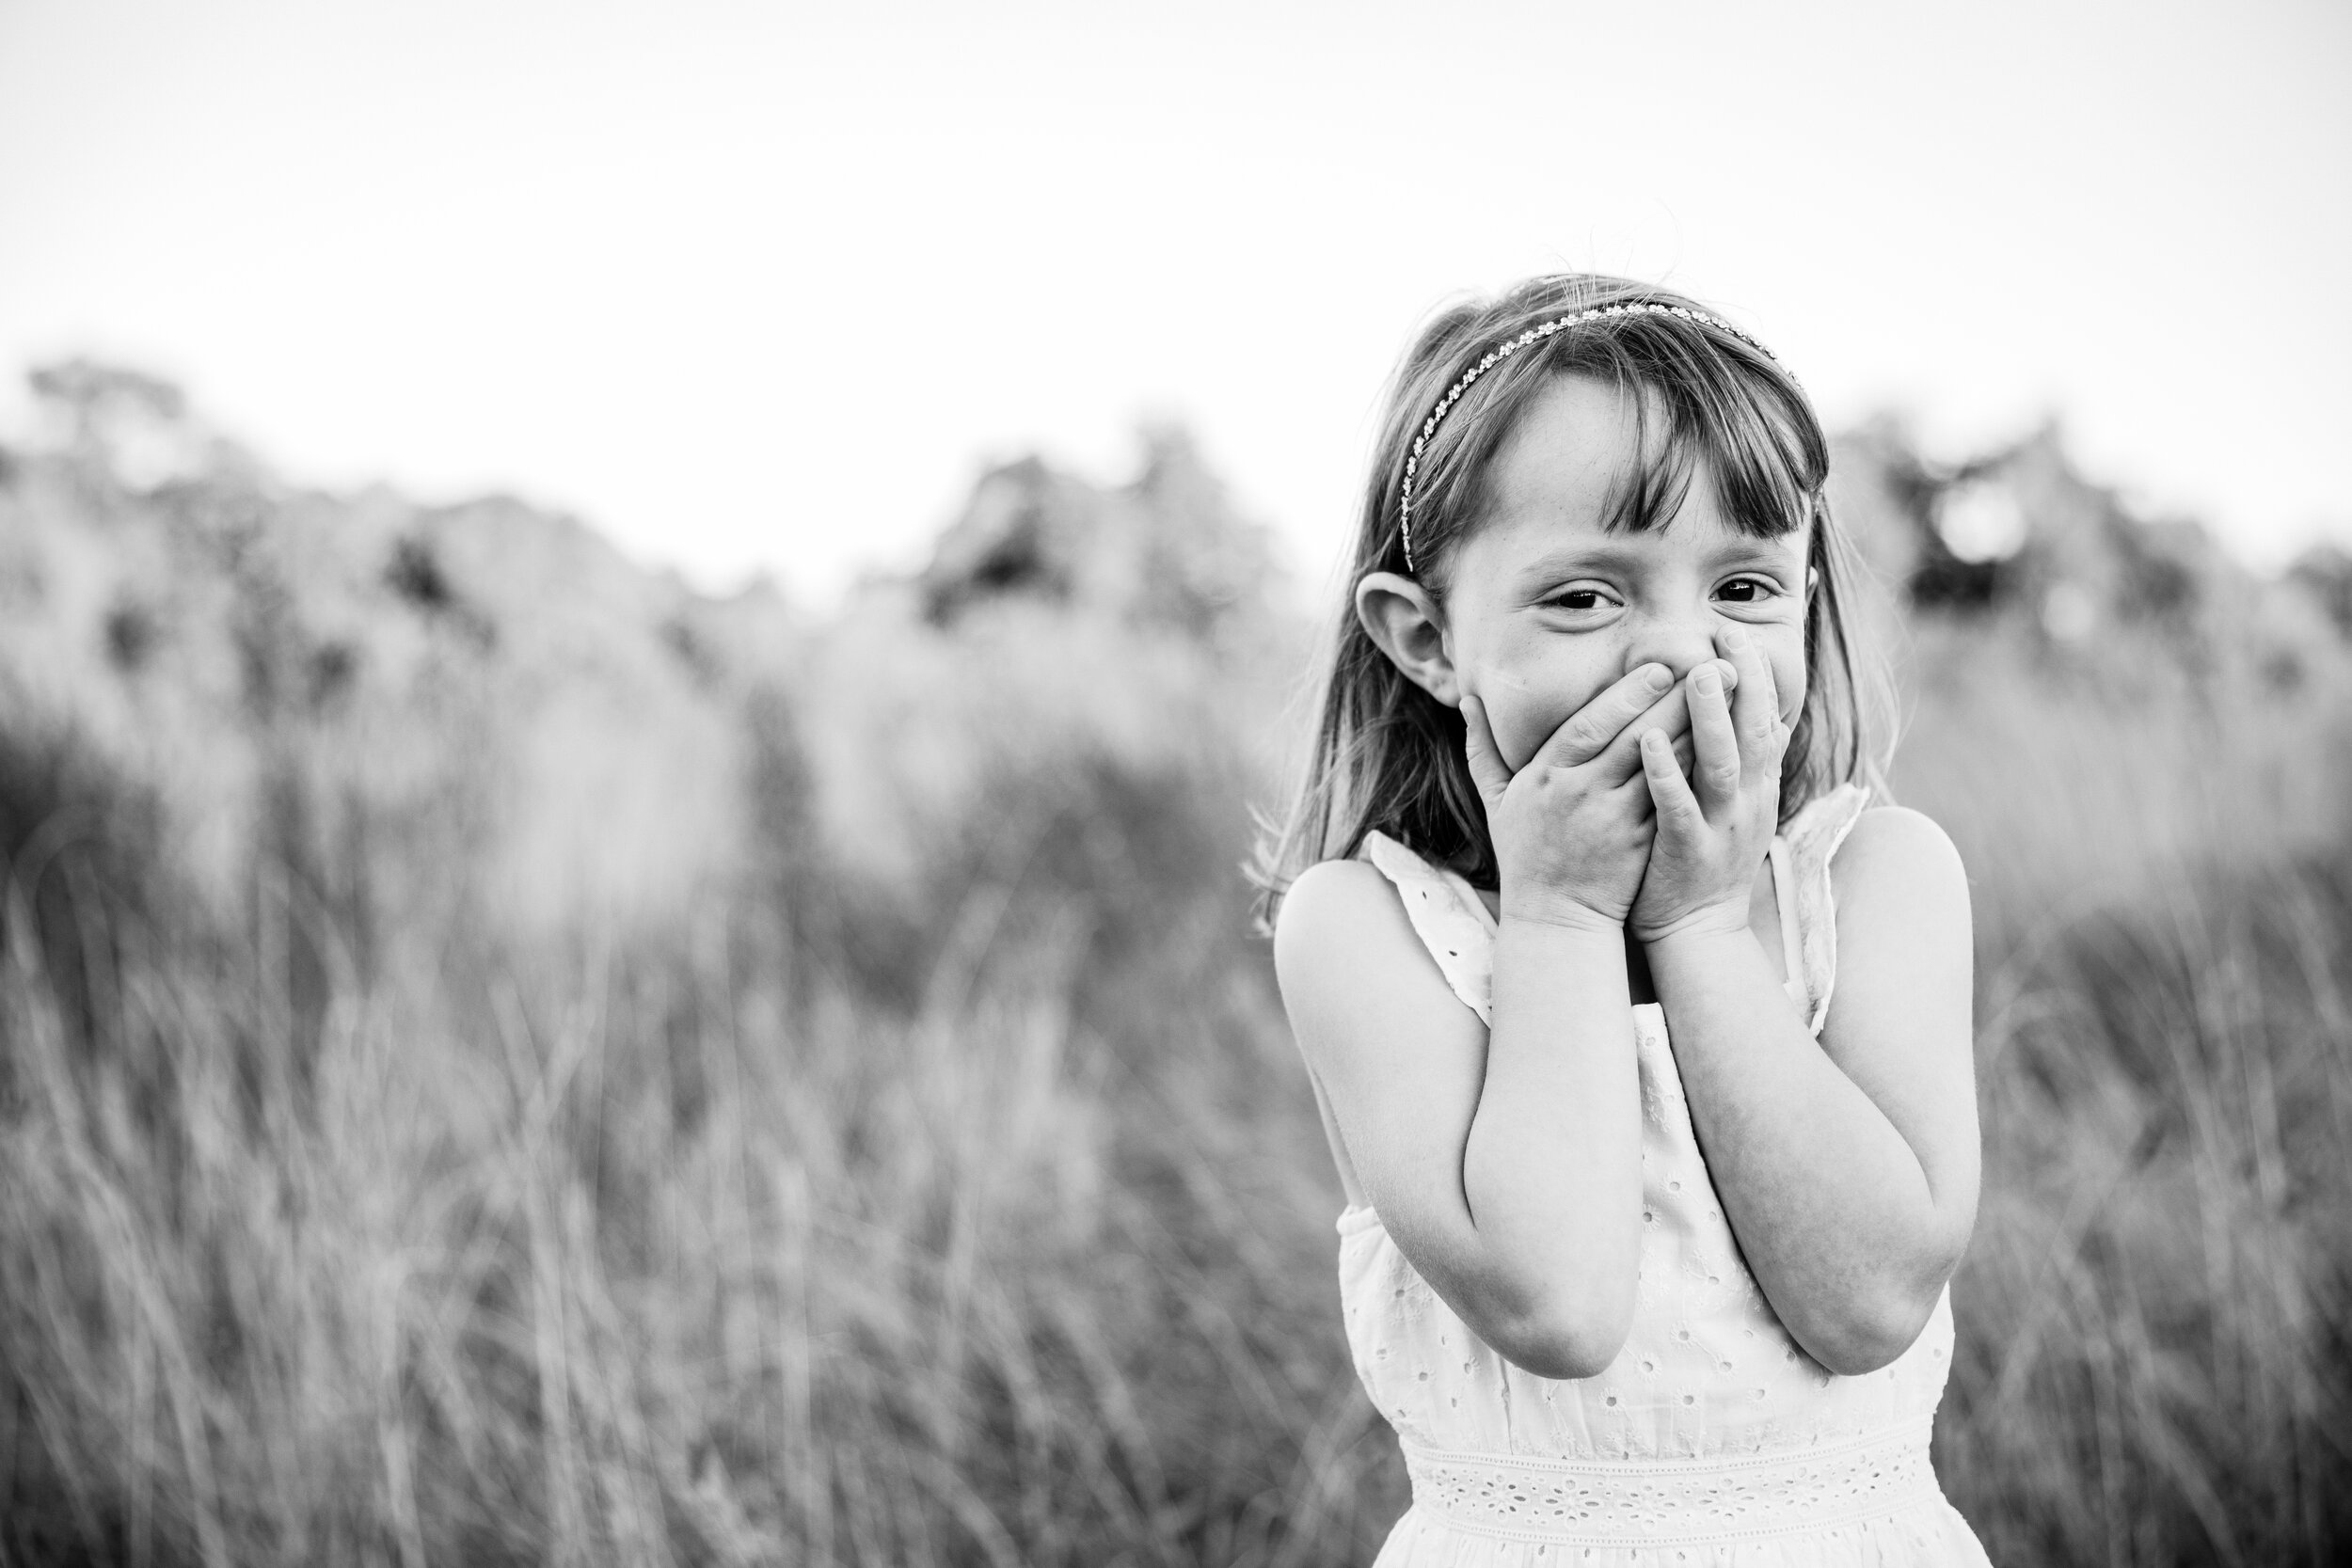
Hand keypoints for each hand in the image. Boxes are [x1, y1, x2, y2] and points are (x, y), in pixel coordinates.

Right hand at [1462, 663, 1729, 930]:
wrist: (1555, 918)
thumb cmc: (1526, 854)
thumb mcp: (1496, 801)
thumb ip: (1483, 749)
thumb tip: (1468, 701)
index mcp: (1545, 776)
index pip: (1588, 727)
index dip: (1625, 696)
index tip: (1659, 667)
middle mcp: (1580, 794)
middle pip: (1633, 738)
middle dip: (1674, 700)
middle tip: (1711, 667)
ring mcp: (1614, 820)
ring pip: (1661, 766)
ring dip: (1696, 729)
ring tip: (1727, 698)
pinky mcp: (1641, 842)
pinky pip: (1673, 797)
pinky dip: (1697, 770)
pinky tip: (1722, 747)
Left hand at [1628, 628, 1788, 942]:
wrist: (1699, 933)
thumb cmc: (1708, 862)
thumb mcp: (1741, 810)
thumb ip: (1751, 765)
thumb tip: (1771, 720)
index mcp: (1756, 788)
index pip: (1764, 721)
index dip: (1754, 677)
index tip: (1736, 635)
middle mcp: (1746, 802)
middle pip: (1751, 732)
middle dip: (1741, 683)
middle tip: (1724, 637)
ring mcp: (1720, 826)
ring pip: (1722, 764)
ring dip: (1710, 718)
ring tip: (1695, 676)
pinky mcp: (1688, 851)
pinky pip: (1679, 807)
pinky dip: (1666, 771)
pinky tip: (1648, 740)